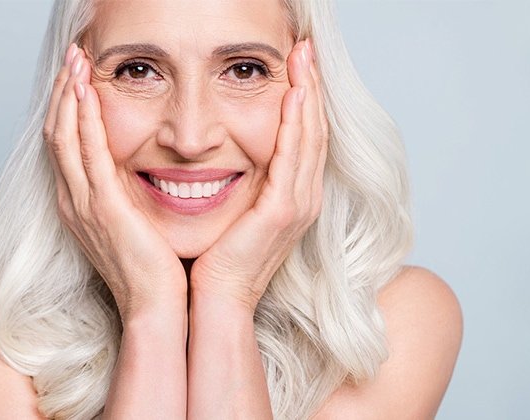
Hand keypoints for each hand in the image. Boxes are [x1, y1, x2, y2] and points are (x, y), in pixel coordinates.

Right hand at [43, 45, 186, 320]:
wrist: (154, 306)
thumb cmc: (150, 270)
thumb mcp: (132, 225)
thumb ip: (125, 196)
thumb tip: (135, 171)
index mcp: (79, 204)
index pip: (65, 145)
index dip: (67, 108)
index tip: (76, 77)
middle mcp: (73, 201)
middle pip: (57, 133)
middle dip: (62, 92)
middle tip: (71, 57)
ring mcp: (84, 204)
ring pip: (65, 136)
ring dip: (68, 95)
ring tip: (75, 61)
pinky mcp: (104, 207)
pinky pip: (88, 152)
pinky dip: (85, 118)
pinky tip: (88, 91)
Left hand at [190, 40, 328, 312]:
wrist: (216, 296)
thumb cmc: (218, 256)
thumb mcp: (234, 209)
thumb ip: (242, 181)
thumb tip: (223, 149)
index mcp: (292, 196)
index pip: (303, 136)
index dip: (304, 98)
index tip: (296, 65)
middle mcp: (304, 196)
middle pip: (314, 129)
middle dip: (310, 86)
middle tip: (305, 48)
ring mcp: (299, 203)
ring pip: (310, 136)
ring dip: (307, 94)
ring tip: (303, 58)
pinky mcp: (284, 210)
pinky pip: (294, 156)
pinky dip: (296, 123)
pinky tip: (293, 94)